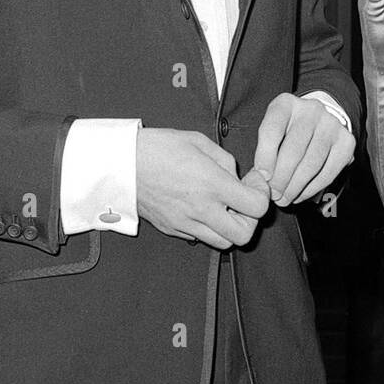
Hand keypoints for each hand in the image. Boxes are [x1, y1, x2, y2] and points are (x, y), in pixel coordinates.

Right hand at [135, 127, 269, 248]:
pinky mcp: (172, 229)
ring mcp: (185, 223)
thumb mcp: (199, 141)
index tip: (252, 182)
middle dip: (250, 220)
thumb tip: (236, 178)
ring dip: (229, 227)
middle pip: (243, 236)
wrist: (121, 163)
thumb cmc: (159, 146)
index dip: (262, 195)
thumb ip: (226, 161)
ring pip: (222, 243)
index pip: (256, 207)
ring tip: (222, 207)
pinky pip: (200, 238)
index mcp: (212, 184)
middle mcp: (201, 209)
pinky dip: (208, 228)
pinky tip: (201, 208)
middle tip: (241, 201)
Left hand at [254, 93, 354, 207]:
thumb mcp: (273, 129)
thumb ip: (265, 150)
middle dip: (281, 178)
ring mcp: (332, 125)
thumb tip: (260, 180)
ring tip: (285, 198)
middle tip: (274, 195)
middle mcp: (311, 109)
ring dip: (295, 186)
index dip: (265, 156)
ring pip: (312, 163)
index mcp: (286, 103)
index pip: (272, 129)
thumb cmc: (288, 129)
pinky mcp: (347, 142)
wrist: (321, 118)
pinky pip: (328, 171)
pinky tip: (300, 195)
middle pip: (294, 150)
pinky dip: (312, 188)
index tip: (262, 177)